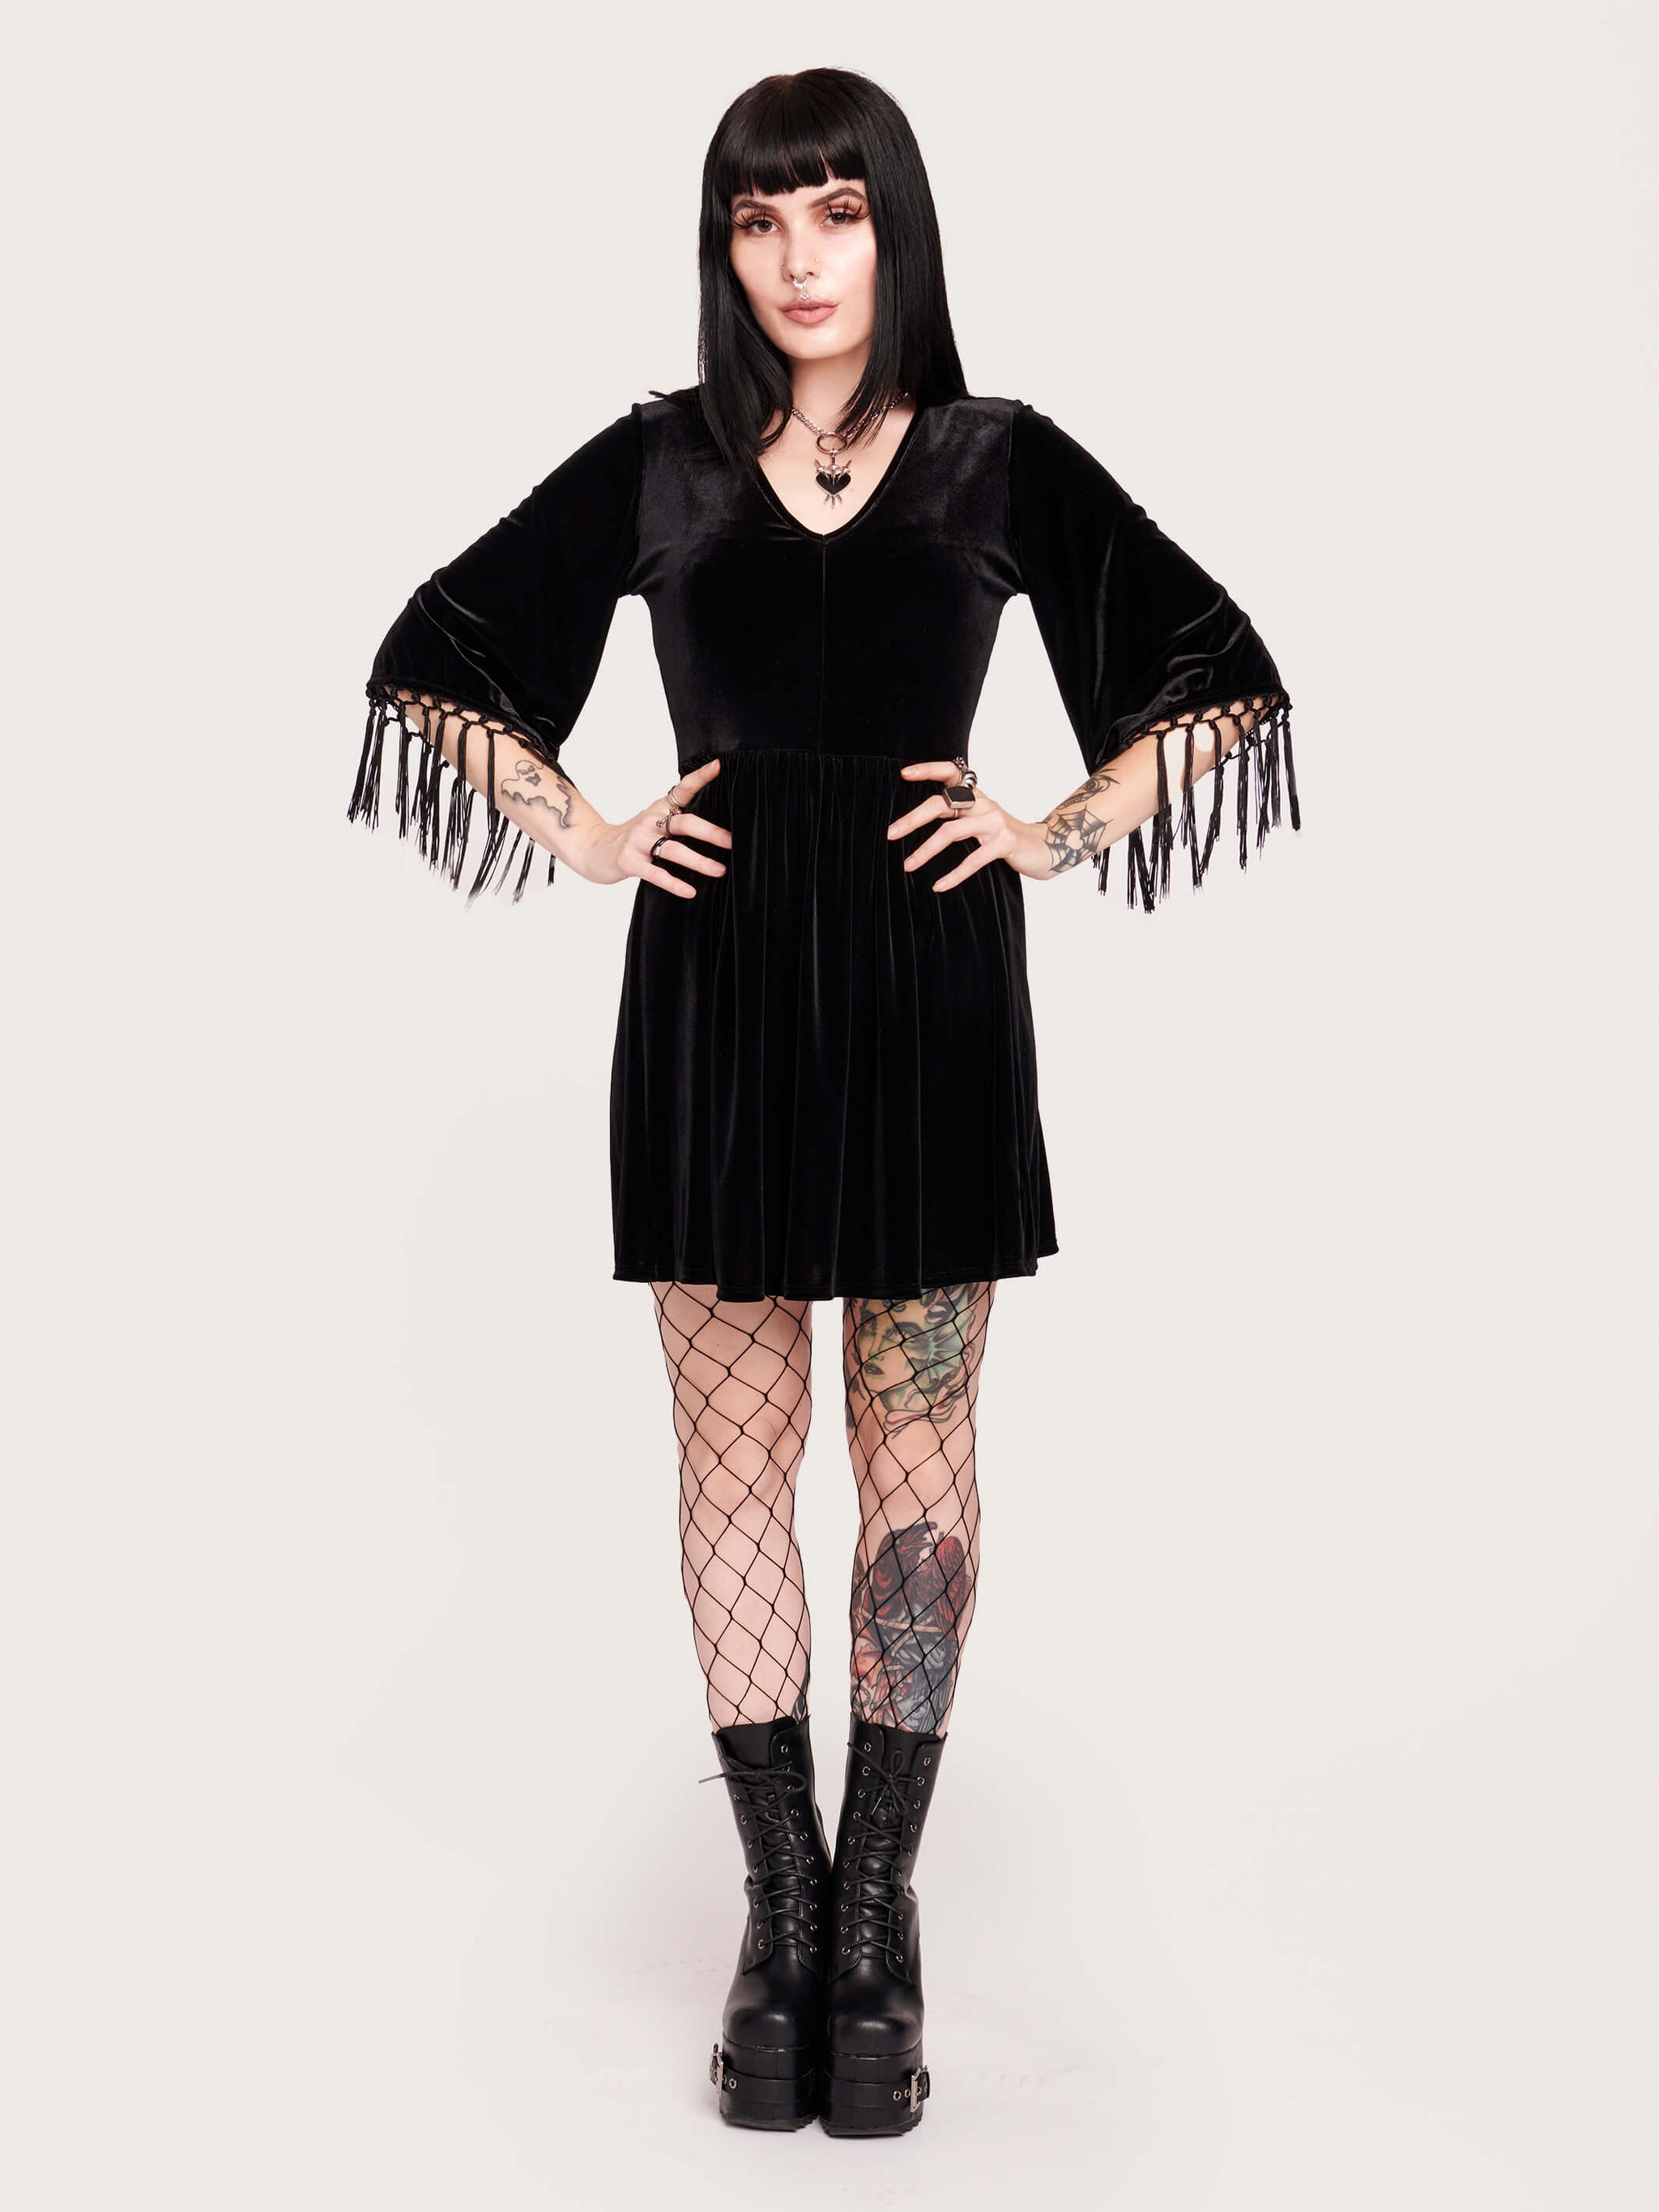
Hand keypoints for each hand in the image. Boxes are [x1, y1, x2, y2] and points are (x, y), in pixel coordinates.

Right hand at [581, 757, 730, 897]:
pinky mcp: (630, 862)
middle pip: (684, 823)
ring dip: (698, 861)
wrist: (593, 849)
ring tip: (719, 870)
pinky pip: (656, 874)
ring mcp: (638, 841)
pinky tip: (690, 891)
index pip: (682, 790)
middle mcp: (650, 821)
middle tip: (731, 842)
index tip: (717, 766)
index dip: (699, 778)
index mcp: (660, 809)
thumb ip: (679, 821)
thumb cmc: (633, 838)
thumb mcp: (654, 822)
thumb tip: (719, 830)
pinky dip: (674, 883)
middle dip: (709, 832)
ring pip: (673, 850)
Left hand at [888, 761, 1052, 890]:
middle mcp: (984, 803)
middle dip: (913, 819)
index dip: (928, 769)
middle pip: (942, 803)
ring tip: (908, 865)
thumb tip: (918, 819)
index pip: (951, 773)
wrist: (1044, 848)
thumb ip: (958, 814)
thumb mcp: (981, 818)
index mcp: (977, 795)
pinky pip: (972, 859)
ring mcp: (995, 822)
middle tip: (891, 834)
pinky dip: (953, 875)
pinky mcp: (1004, 843)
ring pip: (951, 832)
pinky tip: (939, 886)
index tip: (904, 774)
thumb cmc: (1004, 836)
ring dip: (925, 850)